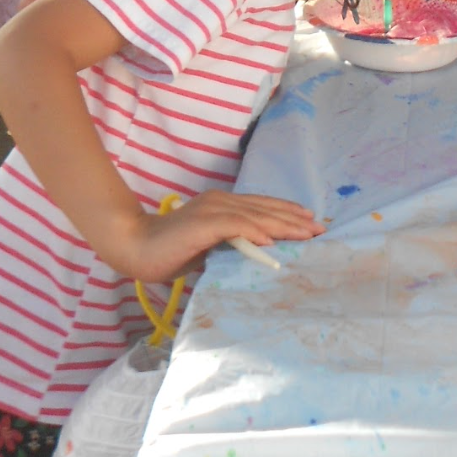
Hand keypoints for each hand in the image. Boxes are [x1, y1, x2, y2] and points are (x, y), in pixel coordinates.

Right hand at [100, 189, 323, 283]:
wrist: (136, 246)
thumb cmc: (170, 251)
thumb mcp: (208, 247)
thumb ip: (230, 244)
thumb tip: (256, 253)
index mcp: (222, 206)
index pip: (261, 207)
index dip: (286, 213)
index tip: (310, 222)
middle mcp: (221, 202)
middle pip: (264, 209)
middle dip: (294, 219)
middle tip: (320, 228)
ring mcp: (212, 210)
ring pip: (256, 216)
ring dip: (283, 225)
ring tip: (305, 233)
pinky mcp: (204, 222)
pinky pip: (235, 226)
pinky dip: (255, 231)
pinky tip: (272, 240)